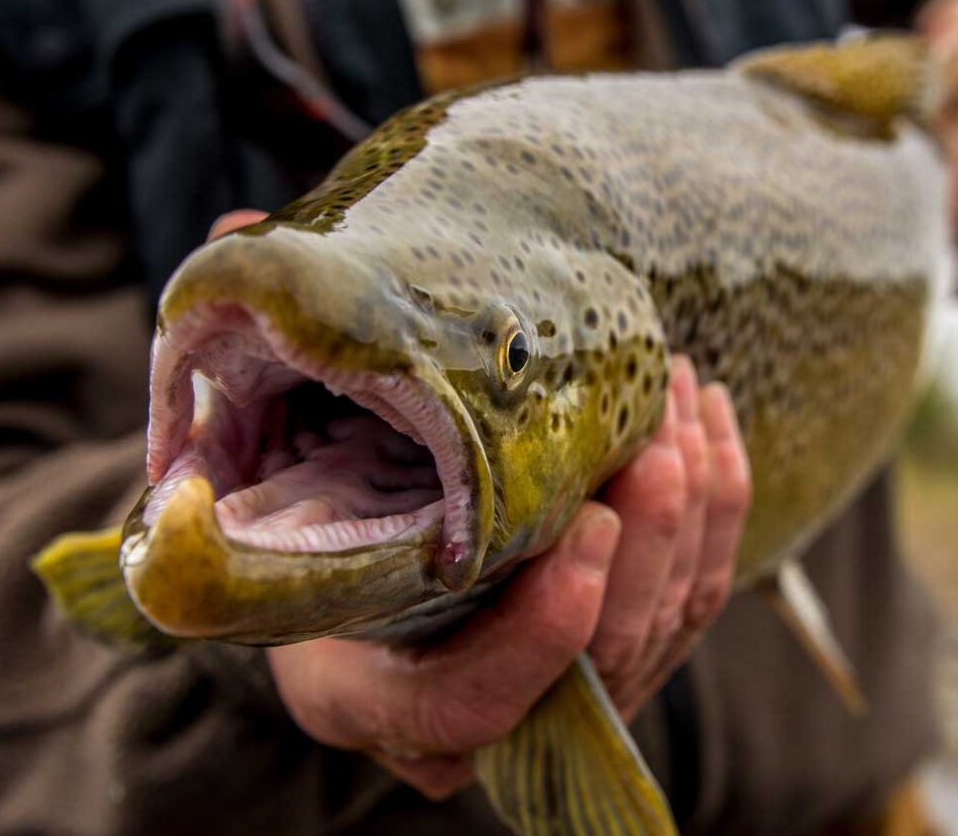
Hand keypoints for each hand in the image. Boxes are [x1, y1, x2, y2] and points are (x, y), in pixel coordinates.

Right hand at [194, 242, 750, 803]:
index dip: (537, 640)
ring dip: (689, 512)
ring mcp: (560, 691)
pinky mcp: (622, 647)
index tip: (586, 534)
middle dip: (649, 546)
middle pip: (600, 662)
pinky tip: (706, 423)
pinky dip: (719, 512)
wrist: (360, 573)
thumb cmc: (301, 524)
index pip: (467, 708)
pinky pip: (699, 596)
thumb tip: (238, 240)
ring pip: (662, 623)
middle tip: (656, 439)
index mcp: (372, 695)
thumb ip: (254, 377)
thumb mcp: (258, 470)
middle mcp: (480, 717)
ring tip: (677, 400)